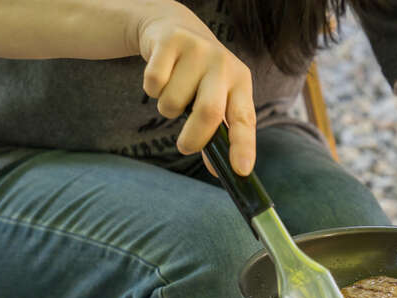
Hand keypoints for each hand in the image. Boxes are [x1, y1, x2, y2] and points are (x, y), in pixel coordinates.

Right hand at [137, 9, 255, 174]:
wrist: (173, 27)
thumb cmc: (198, 76)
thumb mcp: (214, 98)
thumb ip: (216, 133)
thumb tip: (217, 170)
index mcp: (240, 82)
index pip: (245, 119)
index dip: (243, 146)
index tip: (241, 170)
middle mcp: (223, 64)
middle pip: (209, 112)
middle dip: (194, 138)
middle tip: (184, 147)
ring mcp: (198, 50)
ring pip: (173, 102)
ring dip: (167, 109)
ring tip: (173, 94)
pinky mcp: (170, 42)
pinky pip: (153, 84)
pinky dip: (152, 91)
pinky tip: (161, 76)